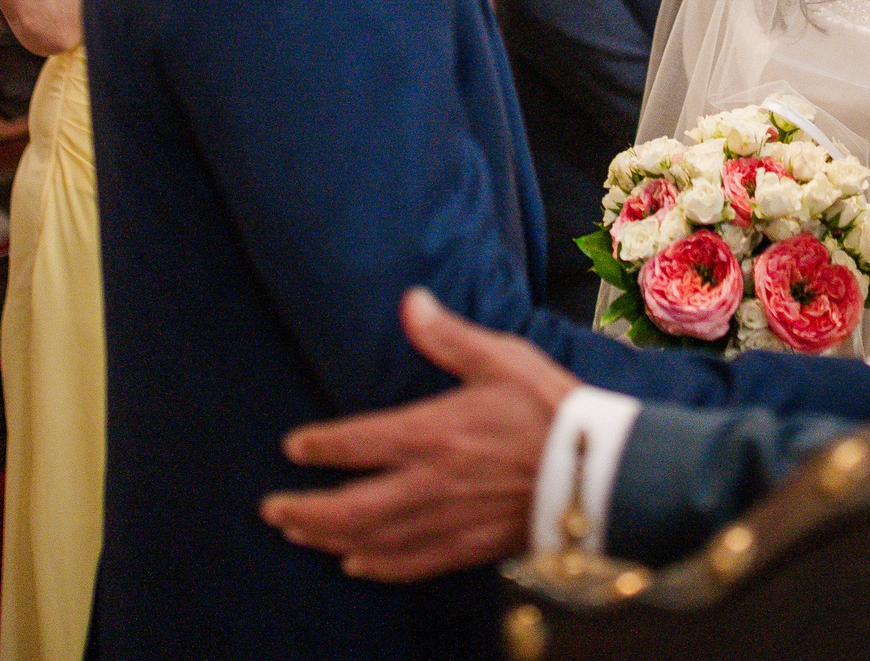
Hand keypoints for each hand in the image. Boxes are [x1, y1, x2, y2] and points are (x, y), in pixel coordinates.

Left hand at [259, 289, 574, 580]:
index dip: (318, 446)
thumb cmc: (550, 407)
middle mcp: (427, 483)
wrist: (598, 469)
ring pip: (370, 540)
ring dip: (327, 540)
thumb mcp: (500, 358)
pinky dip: (376, 567)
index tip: (293, 447)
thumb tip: (411, 301)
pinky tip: (357, 566)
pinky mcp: (467, 547)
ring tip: (299, 535)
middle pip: (347, 507)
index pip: (354, 442)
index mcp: (430, 433)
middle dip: (303, 510)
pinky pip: (409, 565)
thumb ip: (447, 336)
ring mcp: (445, 520)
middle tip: (272, 510)